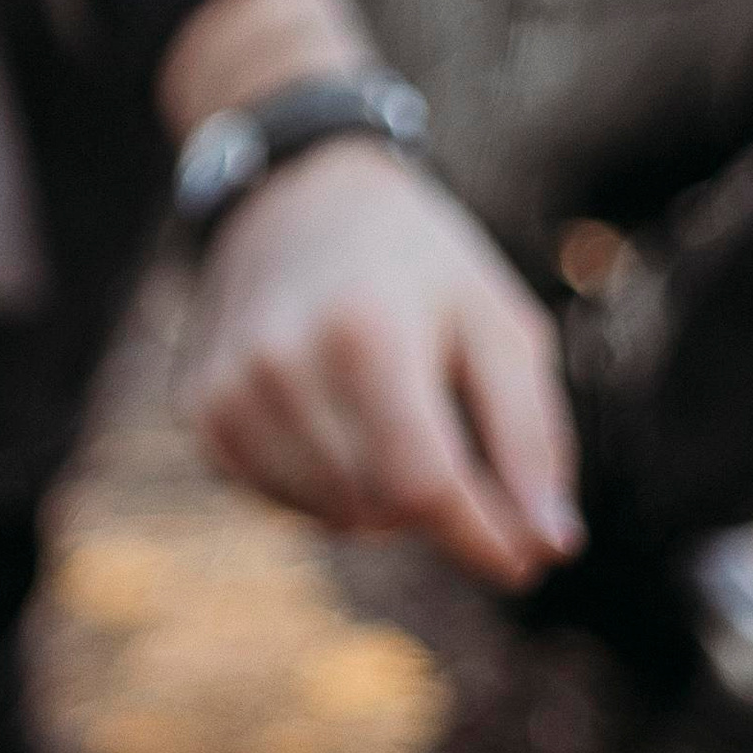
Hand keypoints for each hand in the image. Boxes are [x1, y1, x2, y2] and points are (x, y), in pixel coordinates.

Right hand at [183, 135, 582, 591]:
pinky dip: (329, 487)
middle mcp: (280, 364)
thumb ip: (530, 435)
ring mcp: (228, 390)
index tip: (527, 558)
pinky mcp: (201, 412)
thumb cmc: (420, 263)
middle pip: (380, 510)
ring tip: (395, 417)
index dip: (481, 536)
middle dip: (437, 503)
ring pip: (333, 518)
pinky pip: (284, 503)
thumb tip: (551, 545)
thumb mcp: (498, 322)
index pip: (423, 483)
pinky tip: (341, 421)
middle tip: (455, 435)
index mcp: (364, 331)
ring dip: (382, 499)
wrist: (297, 194)